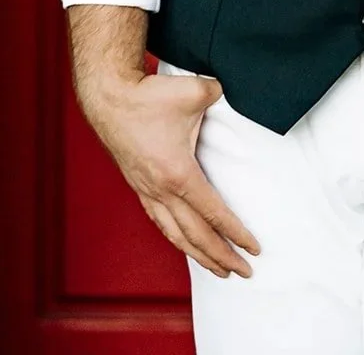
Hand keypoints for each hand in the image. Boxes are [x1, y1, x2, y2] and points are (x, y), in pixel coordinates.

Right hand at [82, 69, 260, 278]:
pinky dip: (176, 238)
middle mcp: (162, 190)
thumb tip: (236, 91)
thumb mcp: (195, 90)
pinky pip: (160, 222)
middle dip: (222, 257)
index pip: (214, 213)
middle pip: (196, 235)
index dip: (236, 233)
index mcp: (178, 173)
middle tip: (244, 272)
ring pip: (176, 235)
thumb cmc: (149, 96)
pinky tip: (184, 243)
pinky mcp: (138, 186)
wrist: (109, 98)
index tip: (254, 249)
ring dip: (199, 255)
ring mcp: (148, 191)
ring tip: (219, 270)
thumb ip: (222, 93)